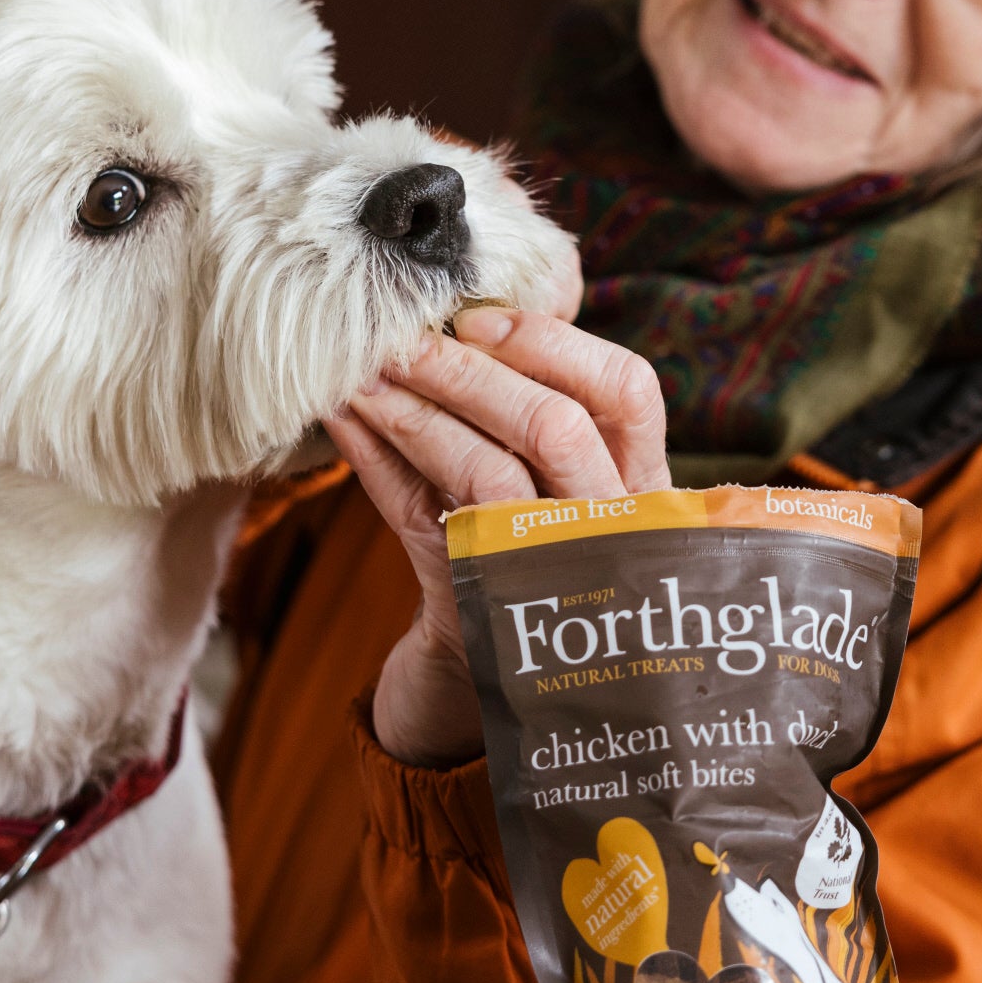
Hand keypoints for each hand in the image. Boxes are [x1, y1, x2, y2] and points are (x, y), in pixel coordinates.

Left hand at [322, 306, 668, 766]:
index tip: (477, 317)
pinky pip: (421, 517)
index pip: (628, 391)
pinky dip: (374, 458)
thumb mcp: (548, 482)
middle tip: (402, 338)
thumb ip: (524, 405)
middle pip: (556, 425)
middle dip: (468, 370)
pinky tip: (343, 418)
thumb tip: (448, 308)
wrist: (490, 674)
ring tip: (362, 371)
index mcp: (638, 484)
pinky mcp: (479, 605)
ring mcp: (548, 572)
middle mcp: (608, 530)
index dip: (554, 342)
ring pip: (488, 473)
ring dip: (414, 408)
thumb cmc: (520, 547)